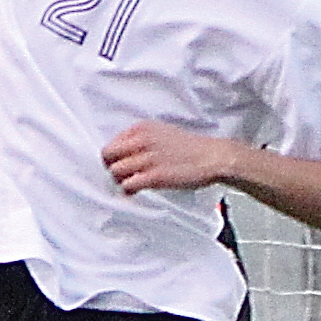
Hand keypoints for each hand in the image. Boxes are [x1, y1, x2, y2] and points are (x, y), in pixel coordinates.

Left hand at [102, 121, 227, 194]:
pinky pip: (128, 185)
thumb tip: (128, 152)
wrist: (213, 157)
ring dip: (120, 181)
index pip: (112, 143)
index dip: (114, 157)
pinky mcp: (155, 176)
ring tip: (131, 185)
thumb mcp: (163, 132)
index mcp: (142, 128)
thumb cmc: (192, 148)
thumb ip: (143, 139)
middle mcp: (142, 141)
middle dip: (111, 168)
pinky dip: (128, 191)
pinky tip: (136, 192)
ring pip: (115, 172)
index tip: (120, 165)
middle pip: (108, 157)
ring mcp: (148, 159)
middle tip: (121, 176)